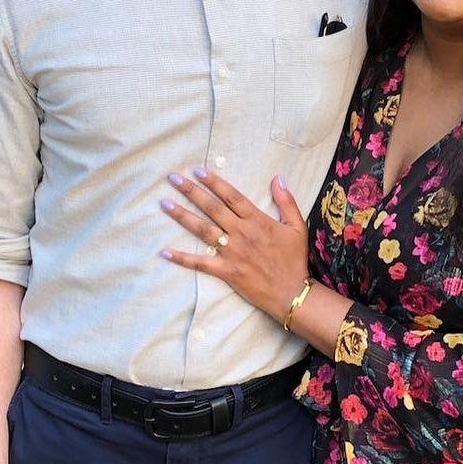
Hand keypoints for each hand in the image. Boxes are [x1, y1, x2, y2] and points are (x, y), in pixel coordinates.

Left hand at [160, 167, 310, 320]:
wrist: (292, 293)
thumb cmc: (294, 259)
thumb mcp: (297, 227)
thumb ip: (287, 201)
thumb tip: (278, 178)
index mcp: (257, 221)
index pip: (231, 196)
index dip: (214, 182)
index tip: (198, 170)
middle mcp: (241, 233)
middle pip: (212, 208)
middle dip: (191, 191)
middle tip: (173, 178)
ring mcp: (232, 252)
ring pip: (203, 230)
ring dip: (182, 216)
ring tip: (165, 204)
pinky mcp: (226, 271)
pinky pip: (201, 263)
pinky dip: (182, 258)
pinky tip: (165, 252)